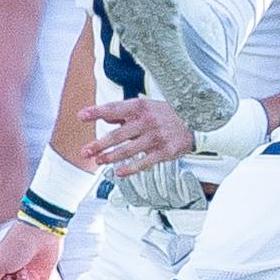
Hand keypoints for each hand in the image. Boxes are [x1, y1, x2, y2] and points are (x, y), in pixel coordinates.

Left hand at [80, 96, 194, 176]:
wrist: (198, 122)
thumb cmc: (167, 114)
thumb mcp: (146, 107)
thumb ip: (124, 112)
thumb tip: (104, 117)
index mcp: (141, 107)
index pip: (114, 108)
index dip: (97, 112)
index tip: (81, 116)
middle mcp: (147, 121)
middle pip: (118, 134)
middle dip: (99, 144)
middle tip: (85, 151)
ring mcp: (156, 137)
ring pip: (128, 150)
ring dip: (111, 157)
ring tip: (99, 161)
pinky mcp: (165, 151)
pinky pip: (144, 162)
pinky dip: (130, 168)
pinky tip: (119, 172)